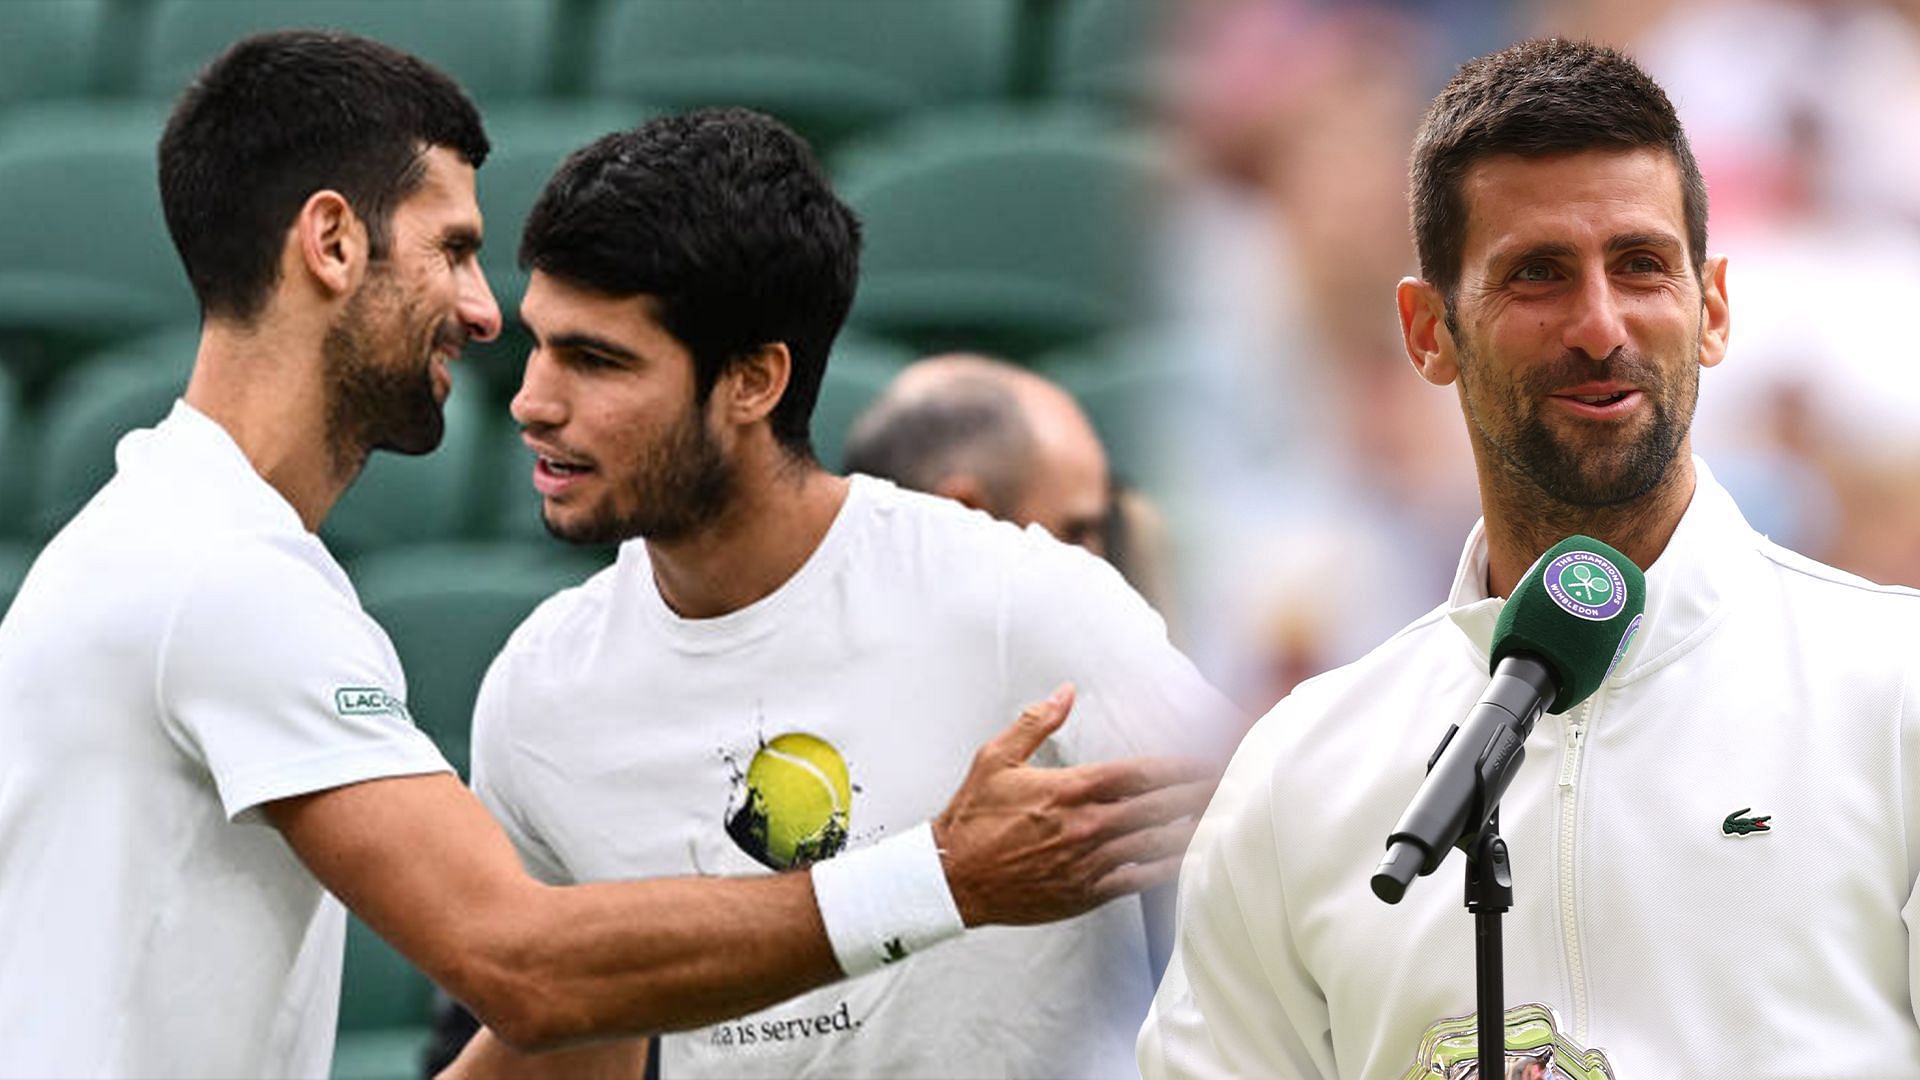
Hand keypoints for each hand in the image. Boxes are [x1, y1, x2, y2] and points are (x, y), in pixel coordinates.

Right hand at [931, 684, 1216, 925]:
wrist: (953, 878)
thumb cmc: (972, 817)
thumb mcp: (995, 757)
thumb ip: (1035, 723)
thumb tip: (1066, 691)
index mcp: (1068, 789)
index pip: (1138, 773)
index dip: (1177, 765)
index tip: (1205, 757)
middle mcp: (1085, 825)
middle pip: (1157, 806)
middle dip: (1197, 793)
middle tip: (1230, 783)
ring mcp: (1089, 862)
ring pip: (1155, 843)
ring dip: (1191, 829)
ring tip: (1221, 817)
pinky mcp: (1086, 893)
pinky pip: (1138, 880)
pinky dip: (1167, 868)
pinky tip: (1190, 859)